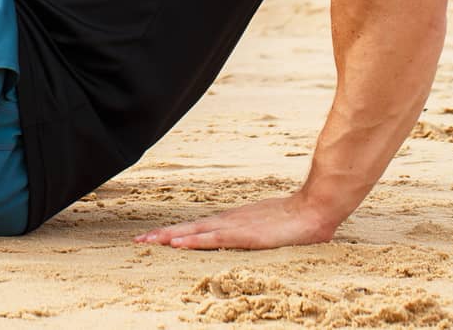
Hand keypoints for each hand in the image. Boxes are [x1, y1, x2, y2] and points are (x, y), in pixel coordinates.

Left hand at [132, 192, 339, 250]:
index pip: (197, 228)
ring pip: (195, 233)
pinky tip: (178, 245)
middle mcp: (228, 221)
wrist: (314, 208)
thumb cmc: (293, 220)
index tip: (153, 238)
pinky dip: (194, 241)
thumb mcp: (266, 227)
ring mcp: (235, 227)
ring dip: (170, 238)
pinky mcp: (246, 235)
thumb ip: (253, 233)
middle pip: (189, 229)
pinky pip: (214, 239)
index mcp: (232, 221)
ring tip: (149, 242)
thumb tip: (246, 237)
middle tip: (138, 242)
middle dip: (163, 236)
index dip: (174, 233)